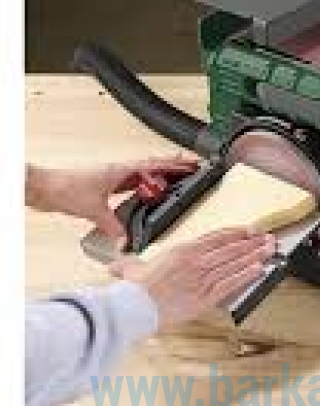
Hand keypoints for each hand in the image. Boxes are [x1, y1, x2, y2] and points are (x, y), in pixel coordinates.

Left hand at [26, 156, 197, 239]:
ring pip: (141, 175)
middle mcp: (117, 171)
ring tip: (173, 181)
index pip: (154, 166)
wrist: (42, 187)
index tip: (191, 165)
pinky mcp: (104, 185)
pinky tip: (144, 195)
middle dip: (171, 167)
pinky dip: (141, 187)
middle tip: (189, 168)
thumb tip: (126, 240)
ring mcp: (111, 177)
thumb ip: (113, 227)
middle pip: (151, 166)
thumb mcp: (94, 210)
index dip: (174, 166)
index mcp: (120, 170)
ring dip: (157, 177)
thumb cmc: (64, 187)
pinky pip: (130, 184)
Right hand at [109, 227, 275, 329]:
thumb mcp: (131, 268)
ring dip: (255, 255)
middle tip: (268, 238)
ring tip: (270, 250)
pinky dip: (247, 275)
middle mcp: (196, 260)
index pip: (216, 237)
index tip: (249, 230)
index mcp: (183, 250)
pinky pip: (231, 283)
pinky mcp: (206, 295)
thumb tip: (117, 262)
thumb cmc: (134, 289)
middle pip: (230, 248)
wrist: (134, 307)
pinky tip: (260, 269)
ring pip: (234, 263)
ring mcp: (203, 277)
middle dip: (252, 243)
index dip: (235, 233)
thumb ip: (129, 262)